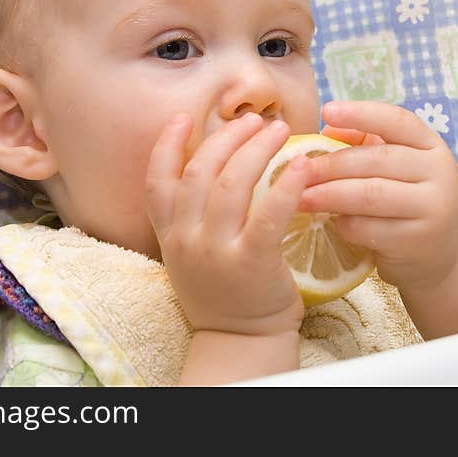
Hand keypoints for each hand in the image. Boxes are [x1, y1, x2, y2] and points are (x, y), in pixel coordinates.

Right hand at [145, 112, 309, 337]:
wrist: (240, 341)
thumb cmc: (224, 291)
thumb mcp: (191, 254)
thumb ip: (193, 216)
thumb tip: (220, 162)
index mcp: (169, 234)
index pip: (156, 182)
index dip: (166, 145)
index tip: (182, 117)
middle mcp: (186, 240)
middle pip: (200, 172)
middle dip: (227, 137)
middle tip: (253, 120)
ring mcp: (216, 252)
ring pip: (230, 185)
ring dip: (255, 149)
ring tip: (278, 130)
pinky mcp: (252, 263)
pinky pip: (268, 216)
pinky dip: (286, 186)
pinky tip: (301, 165)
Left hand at [299, 100, 457, 291]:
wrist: (434, 254)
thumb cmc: (402, 200)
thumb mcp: (390, 167)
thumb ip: (362, 143)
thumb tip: (329, 126)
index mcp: (431, 145)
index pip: (397, 120)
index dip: (361, 113)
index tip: (326, 111)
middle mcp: (440, 172)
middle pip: (377, 159)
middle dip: (332, 164)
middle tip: (299, 169)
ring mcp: (433, 207)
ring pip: (371, 194)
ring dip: (330, 195)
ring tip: (300, 197)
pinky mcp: (417, 241)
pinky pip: (370, 228)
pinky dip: (345, 224)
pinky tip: (332, 223)